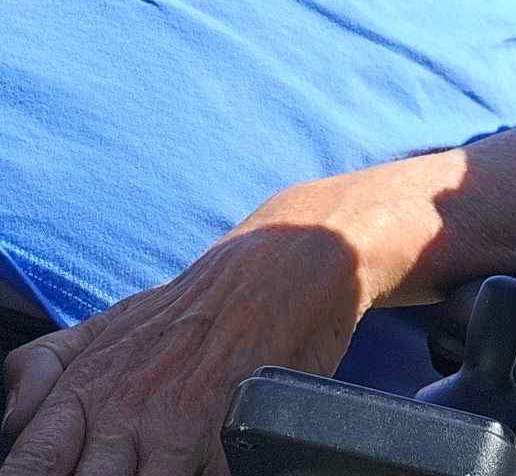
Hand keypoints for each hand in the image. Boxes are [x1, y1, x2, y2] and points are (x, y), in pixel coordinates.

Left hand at [1, 212, 365, 475]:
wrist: (287, 262)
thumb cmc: (194, 306)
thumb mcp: (110, 324)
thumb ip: (45, 367)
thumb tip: (8, 421)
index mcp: (87, 386)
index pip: (32, 463)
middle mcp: (125, 406)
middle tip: (111, 468)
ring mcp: (178, 420)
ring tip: (150, 467)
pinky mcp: (230, 430)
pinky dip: (201, 475)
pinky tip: (200, 463)